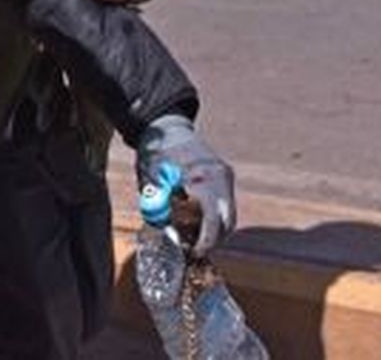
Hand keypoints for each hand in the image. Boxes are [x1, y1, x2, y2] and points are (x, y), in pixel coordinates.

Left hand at [137, 115, 235, 255]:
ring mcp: (225, 175)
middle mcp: (220, 177)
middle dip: (213, 239)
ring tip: (193, 235)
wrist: (168, 128)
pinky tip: (197, 220)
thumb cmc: (156, 154)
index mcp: (201, 179)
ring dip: (215, 229)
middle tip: (193, 248)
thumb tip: (170, 235)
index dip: (206, 241)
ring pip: (229, 214)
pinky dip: (215, 215)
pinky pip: (225, 203)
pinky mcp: (225, 175)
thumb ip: (161, 209)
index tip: (194, 252)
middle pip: (227, 221)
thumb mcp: (152, 182)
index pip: (213, 220)